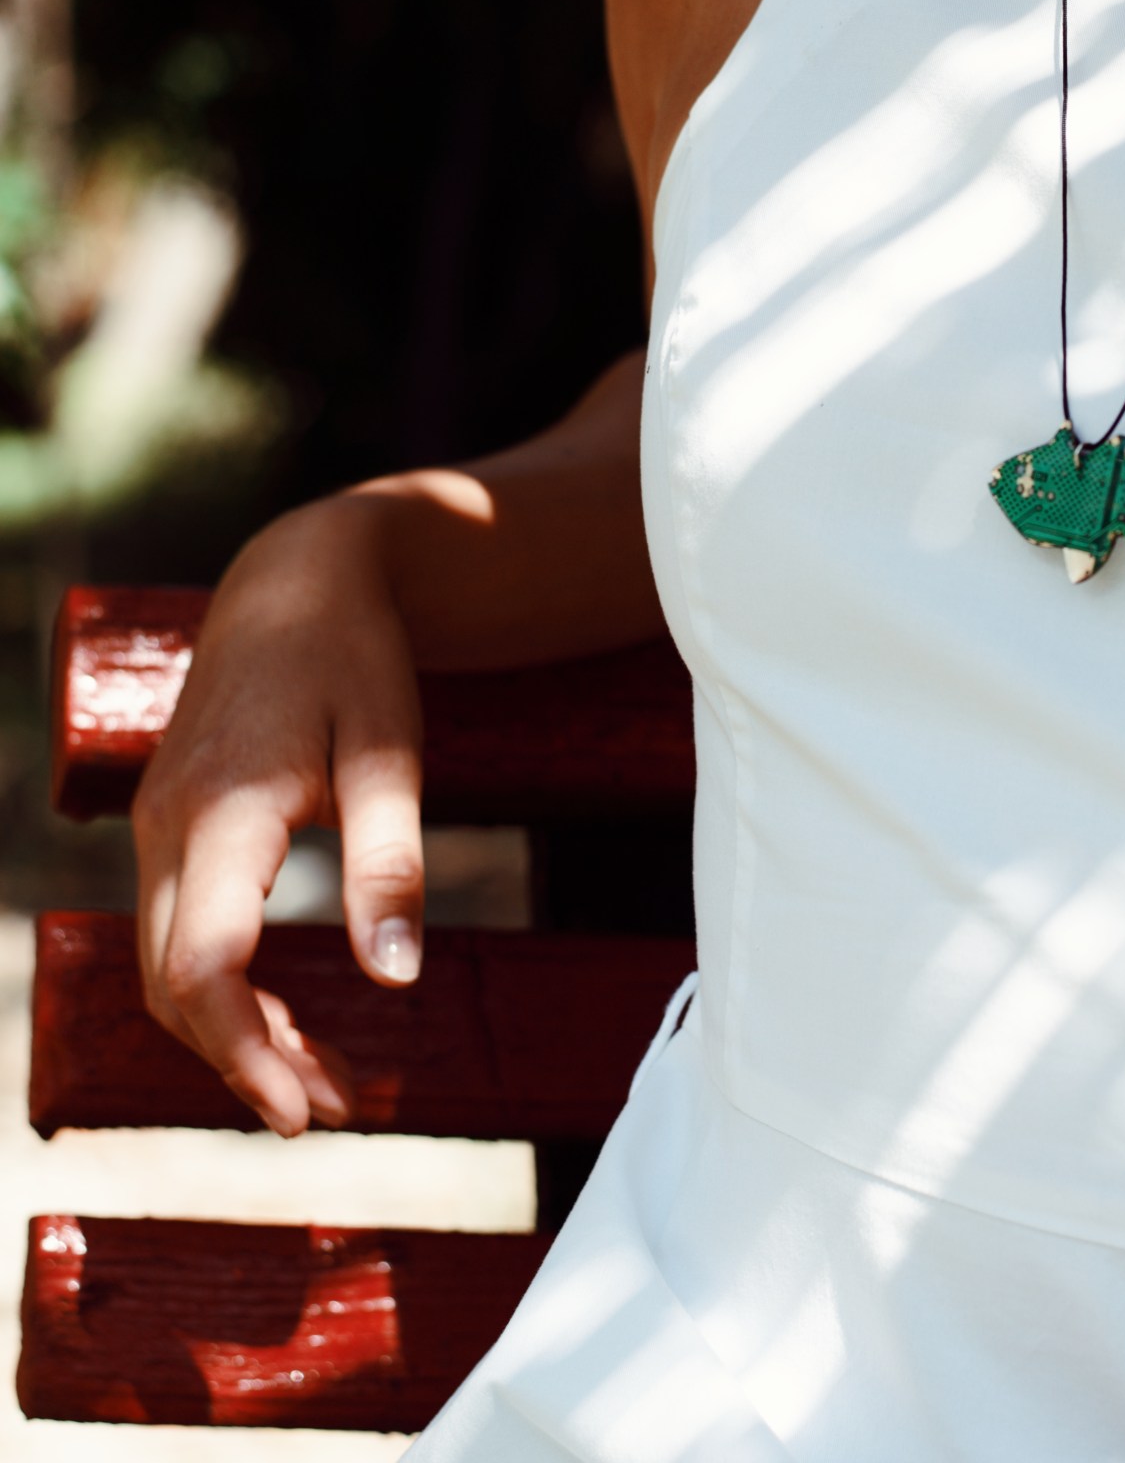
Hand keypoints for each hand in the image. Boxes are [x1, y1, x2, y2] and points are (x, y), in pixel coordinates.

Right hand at [131, 498, 425, 1135]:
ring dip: (232, 1033)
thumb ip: (389, 862)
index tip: (306, 1110)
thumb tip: (398, 978)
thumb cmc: (354, 658)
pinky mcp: (175, 827)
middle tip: (330, 1112)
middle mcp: (169, 826)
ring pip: (170, 965)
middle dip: (243, 1061)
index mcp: (222, 811)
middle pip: (174, 983)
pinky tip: (287, 1019)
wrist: (297, 579)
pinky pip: (180, 931)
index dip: (245, 1052)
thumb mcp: (390, 752)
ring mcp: (160, 827)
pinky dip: (225, 989)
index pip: (203, 967)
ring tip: (321, 1083)